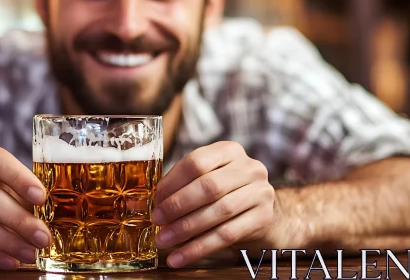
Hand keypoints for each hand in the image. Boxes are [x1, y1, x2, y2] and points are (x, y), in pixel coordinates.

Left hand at [152, 141, 274, 267]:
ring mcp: (260, 192)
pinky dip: (199, 248)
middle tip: (157, 220)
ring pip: (218, 212)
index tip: (156, 200)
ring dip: (186, 229)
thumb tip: (146, 203)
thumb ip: (181, 186)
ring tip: (164, 240)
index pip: (197, 162)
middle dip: (178, 206)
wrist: (262, 213)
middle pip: (209, 186)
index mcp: (229, 151)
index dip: (173, 182)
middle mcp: (249, 168)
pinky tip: (181, 257)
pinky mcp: (264, 218)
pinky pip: (227, 235)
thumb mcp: (208, 180)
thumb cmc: (226, 194)